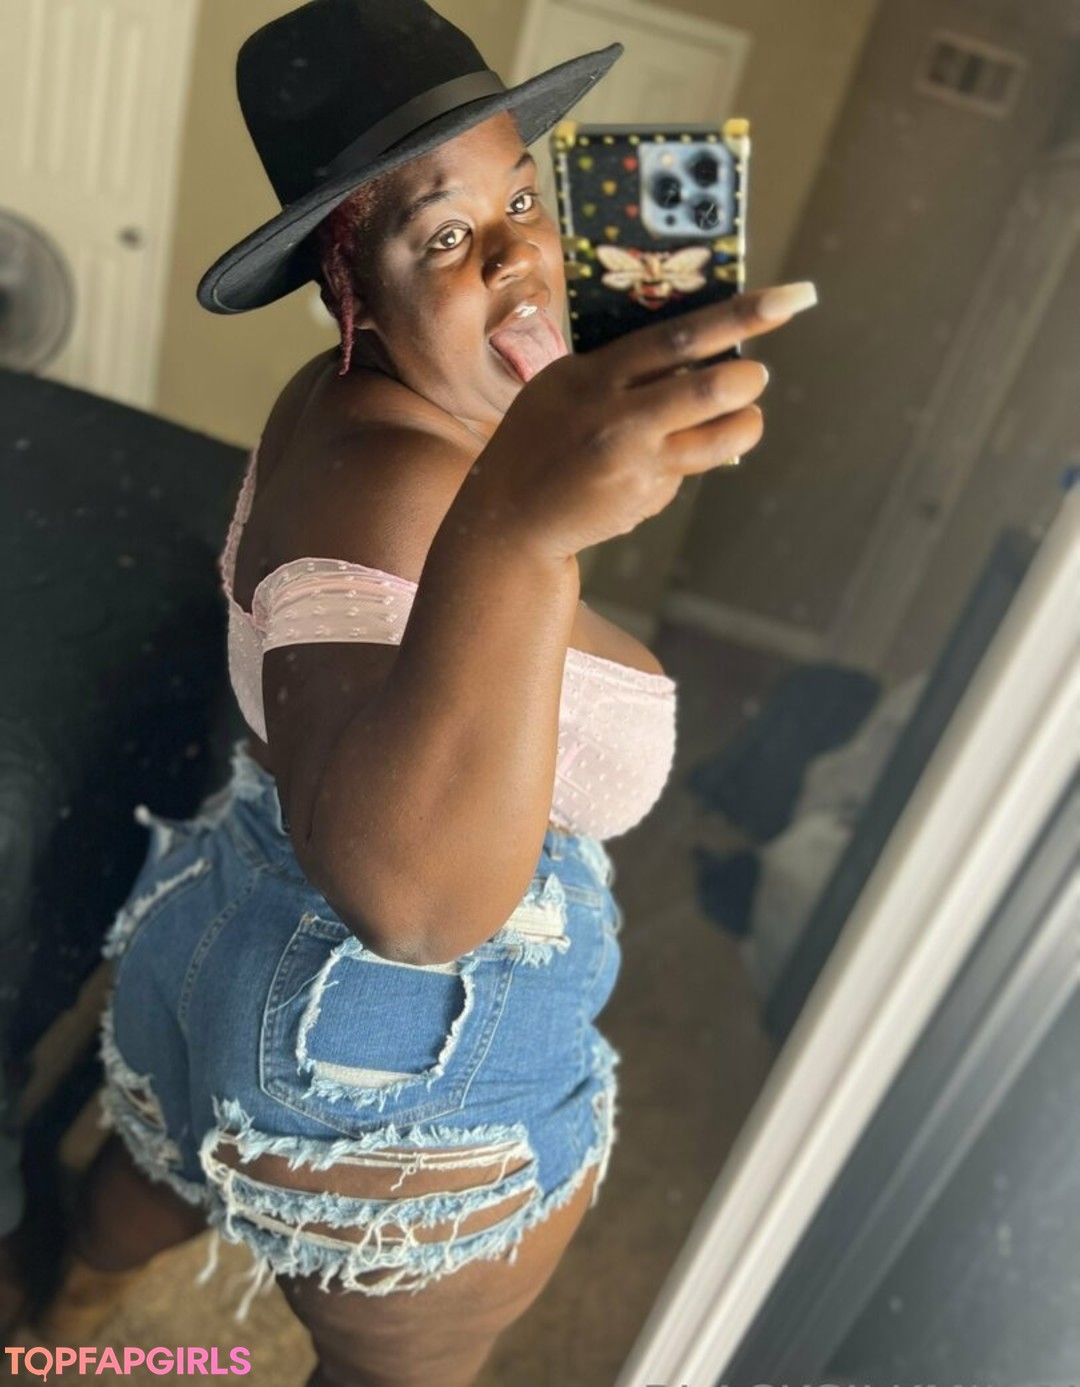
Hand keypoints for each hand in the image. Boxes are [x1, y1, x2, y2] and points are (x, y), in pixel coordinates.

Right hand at [468, 282, 817, 561]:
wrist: (510, 514)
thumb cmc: (543, 437)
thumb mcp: (564, 385)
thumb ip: (621, 367)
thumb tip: (696, 348)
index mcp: (595, 373)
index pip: (677, 336)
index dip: (738, 315)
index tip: (787, 301)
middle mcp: (615, 415)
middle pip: (707, 388)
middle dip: (747, 378)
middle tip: (757, 374)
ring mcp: (632, 460)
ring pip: (718, 438)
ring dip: (745, 424)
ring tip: (745, 416)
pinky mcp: (644, 496)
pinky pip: (689, 468)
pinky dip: (695, 457)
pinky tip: (665, 461)